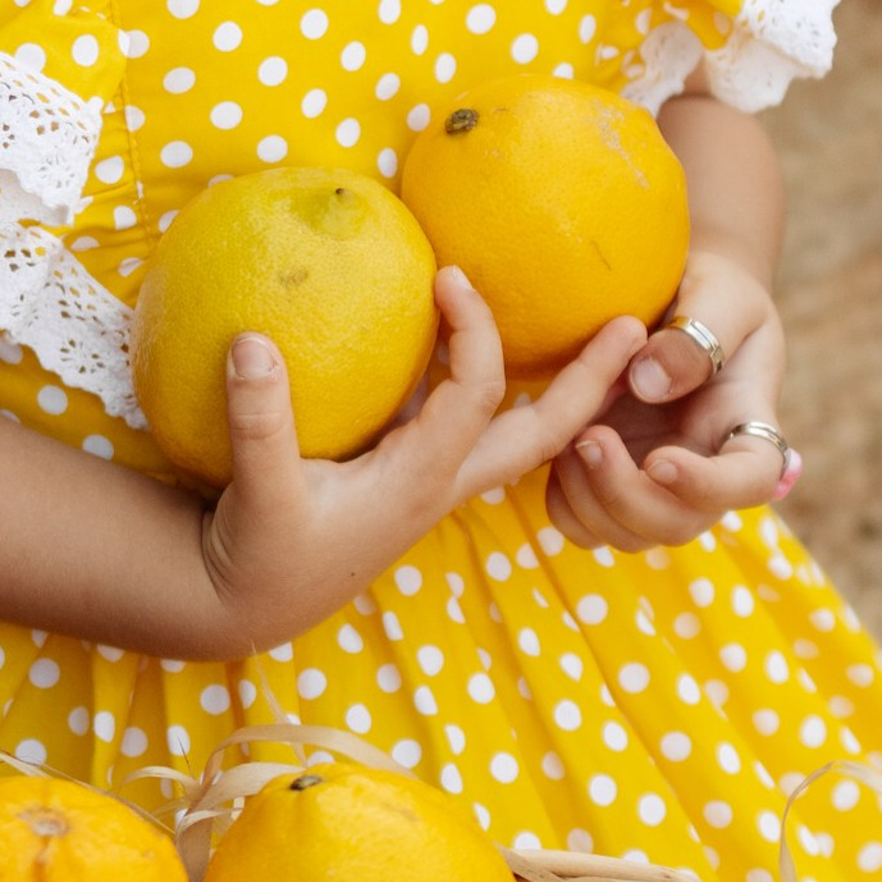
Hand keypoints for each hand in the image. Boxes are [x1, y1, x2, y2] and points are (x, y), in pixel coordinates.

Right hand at [191, 271, 647, 655]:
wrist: (250, 607)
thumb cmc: (260, 555)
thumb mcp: (258, 491)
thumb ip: (257, 419)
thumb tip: (252, 341)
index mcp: (421, 479)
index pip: (477, 395)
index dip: (473, 331)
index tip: (449, 274)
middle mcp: (443, 480)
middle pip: (545, 431)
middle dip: (591, 380)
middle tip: (632, 323)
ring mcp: (430, 480)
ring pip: (516, 433)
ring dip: (558, 389)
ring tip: (587, 335)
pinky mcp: (406, 476)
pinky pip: (465, 424)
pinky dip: (484, 387)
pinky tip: (467, 350)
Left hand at [547, 249, 790, 552]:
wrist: (676, 296)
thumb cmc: (712, 293)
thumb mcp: (720, 295)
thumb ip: (695, 337)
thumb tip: (647, 384)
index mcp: (744, 427)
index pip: (749, 483)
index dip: (706, 487)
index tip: (661, 459)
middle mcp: (704, 468)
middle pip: (678, 524)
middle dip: (626, 495)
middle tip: (588, 436)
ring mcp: (656, 481)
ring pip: (628, 535)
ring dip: (589, 500)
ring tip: (570, 436)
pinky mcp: (609, 477)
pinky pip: (583, 522)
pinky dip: (562, 499)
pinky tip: (555, 445)